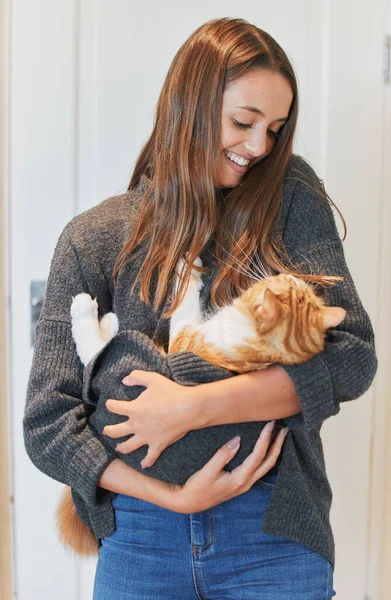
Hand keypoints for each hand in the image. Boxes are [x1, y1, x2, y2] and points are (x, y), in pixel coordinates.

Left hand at [103, 370, 194, 467]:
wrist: (188, 408)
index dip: (110, 405)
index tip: (109, 404)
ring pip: (128, 446)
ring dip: (122, 447)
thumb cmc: (171, 392)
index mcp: (133, 409)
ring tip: (119, 447)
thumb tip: (124, 380)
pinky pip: (150, 457)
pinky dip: (146, 462)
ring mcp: (146, 437)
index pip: (114, 408)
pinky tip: (143, 465)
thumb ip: (137, 377)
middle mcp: (136, 425)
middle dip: (109, 430)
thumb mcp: (153, 379)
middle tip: (106, 430)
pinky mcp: (158, 445)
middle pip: (116, 431)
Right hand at [172, 421, 287, 513]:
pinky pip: (259, 470)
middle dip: (278, 445)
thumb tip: (238, 440)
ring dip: (274, 451)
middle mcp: (246, 483)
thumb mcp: (207, 471)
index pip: (258, 455)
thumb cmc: (197, 488)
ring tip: (279, 437)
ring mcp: (244, 485)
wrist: (189, 503)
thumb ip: (223, 455)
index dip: (265, 438)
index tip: (270, 424)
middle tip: (284, 429)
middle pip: (269, 462)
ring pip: (266, 467)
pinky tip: (266, 451)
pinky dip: (266, 458)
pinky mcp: (240, 484)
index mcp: (240, 479)